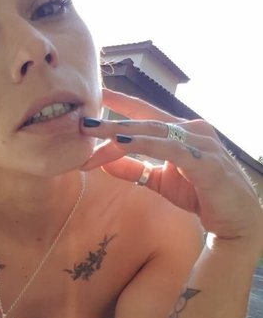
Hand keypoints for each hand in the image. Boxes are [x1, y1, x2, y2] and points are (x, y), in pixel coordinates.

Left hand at [81, 89, 262, 244]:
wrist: (236, 220)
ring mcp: (200, 144)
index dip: (119, 103)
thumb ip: (134, 169)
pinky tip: (123, 143)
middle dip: (111, 121)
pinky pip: (170, 150)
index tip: (92, 97)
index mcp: (181, 131)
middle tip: (82, 120)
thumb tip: (105, 161)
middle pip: (144, 121)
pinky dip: (146, 145)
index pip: (145, 112)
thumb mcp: (159, 181)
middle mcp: (191, 130)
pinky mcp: (205, 162)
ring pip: (154, 132)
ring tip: (94, 130)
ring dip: (121, 131)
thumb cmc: (201, 194)